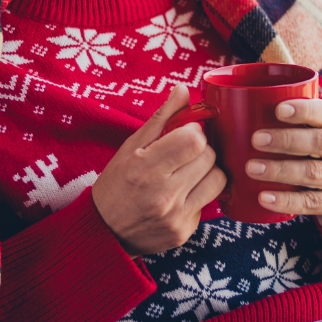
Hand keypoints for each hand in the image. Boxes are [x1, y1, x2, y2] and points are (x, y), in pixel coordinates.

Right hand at [91, 84, 226, 255]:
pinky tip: (180, 195)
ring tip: (187, 172)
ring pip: (217, 179)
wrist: (104, 232)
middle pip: (208, 157)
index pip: (194, 139)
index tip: (184, 134)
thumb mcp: (130, 148)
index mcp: (144, 168)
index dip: (193, 132)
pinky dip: (199, 194)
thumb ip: (161, 118)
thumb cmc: (116, 184)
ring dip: (207, 171)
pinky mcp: (185, 232)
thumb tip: (183, 90)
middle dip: (200, 149)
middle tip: (184, 153)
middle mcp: (162, 195)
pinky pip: (208, 203)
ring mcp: (175, 216)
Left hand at [247, 99, 321, 237]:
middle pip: (319, 142)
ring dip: (280, 170)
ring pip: (313, 173)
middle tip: (256, 140)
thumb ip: (293, 125)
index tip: (278, 110)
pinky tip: (265, 197)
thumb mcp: (320, 138)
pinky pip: (311, 203)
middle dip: (286, 140)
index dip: (304, 110)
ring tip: (252, 168)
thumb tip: (239, 109)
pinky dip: (286, 201)